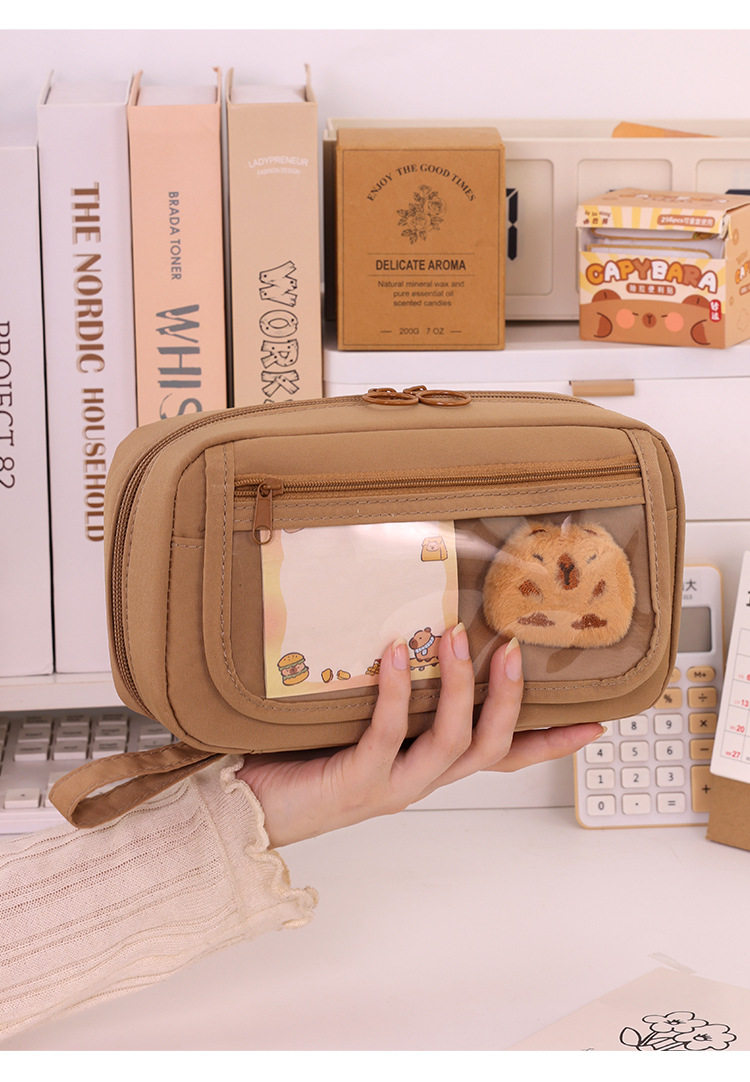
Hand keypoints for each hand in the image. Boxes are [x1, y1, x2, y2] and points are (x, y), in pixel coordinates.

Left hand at [236, 625, 603, 846]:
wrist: (247, 811)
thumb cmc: (302, 760)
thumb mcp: (362, 723)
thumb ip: (395, 694)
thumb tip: (408, 629)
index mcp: (428, 768)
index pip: (504, 758)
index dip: (550, 743)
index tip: (594, 723)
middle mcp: (420, 781)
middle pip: (491, 748)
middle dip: (510, 699)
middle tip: (514, 648)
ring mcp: (391, 785)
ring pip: (453, 743)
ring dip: (462, 688)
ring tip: (456, 637)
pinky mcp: (356, 782)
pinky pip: (388, 733)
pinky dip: (395, 691)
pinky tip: (391, 653)